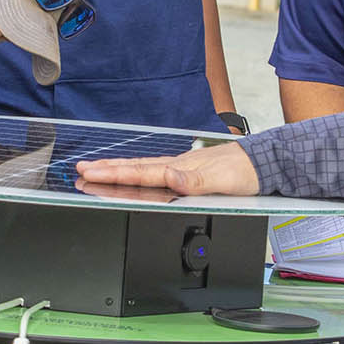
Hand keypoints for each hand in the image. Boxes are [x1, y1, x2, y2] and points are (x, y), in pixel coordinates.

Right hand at [74, 140, 259, 197]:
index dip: (113, 175)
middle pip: (135, 167)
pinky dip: (136, 172)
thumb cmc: (246, 172)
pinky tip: (132, 174)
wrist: (264, 164)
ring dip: (117, 169)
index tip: (89, 174)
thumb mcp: (223, 180)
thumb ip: (195, 180)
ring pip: (142, 168)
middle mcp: (177, 166)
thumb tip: (170, 176)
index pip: (140, 173)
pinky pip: (154, 171)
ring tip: (95, 169)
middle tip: (79, 169)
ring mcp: (181, 167)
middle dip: (105, 169)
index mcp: (180, 168)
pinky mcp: (187, 172)